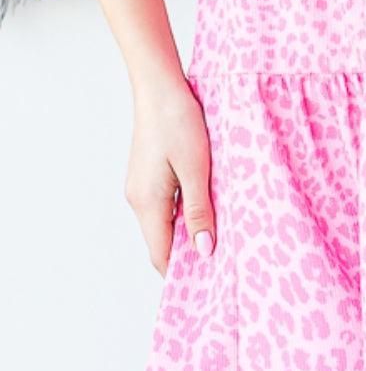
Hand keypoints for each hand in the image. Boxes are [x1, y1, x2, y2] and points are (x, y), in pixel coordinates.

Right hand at [126, 74, 215, 276]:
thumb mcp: (196, 167)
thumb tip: (204, 250)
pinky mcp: (147, 174)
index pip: (161, 255)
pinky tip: (205, 207)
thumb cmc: (178, 121)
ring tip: (219, 237)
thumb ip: (199, 210)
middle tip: (221, 263)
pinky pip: (164, 205)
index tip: (209, 284)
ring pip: (164, 223)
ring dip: (187, 232)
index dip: (182, 273)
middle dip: (187, 255)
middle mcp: (138, 199)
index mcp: (148, 202)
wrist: (159, 86)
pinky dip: (182, 214)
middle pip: (161, 242)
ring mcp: (140, 186)